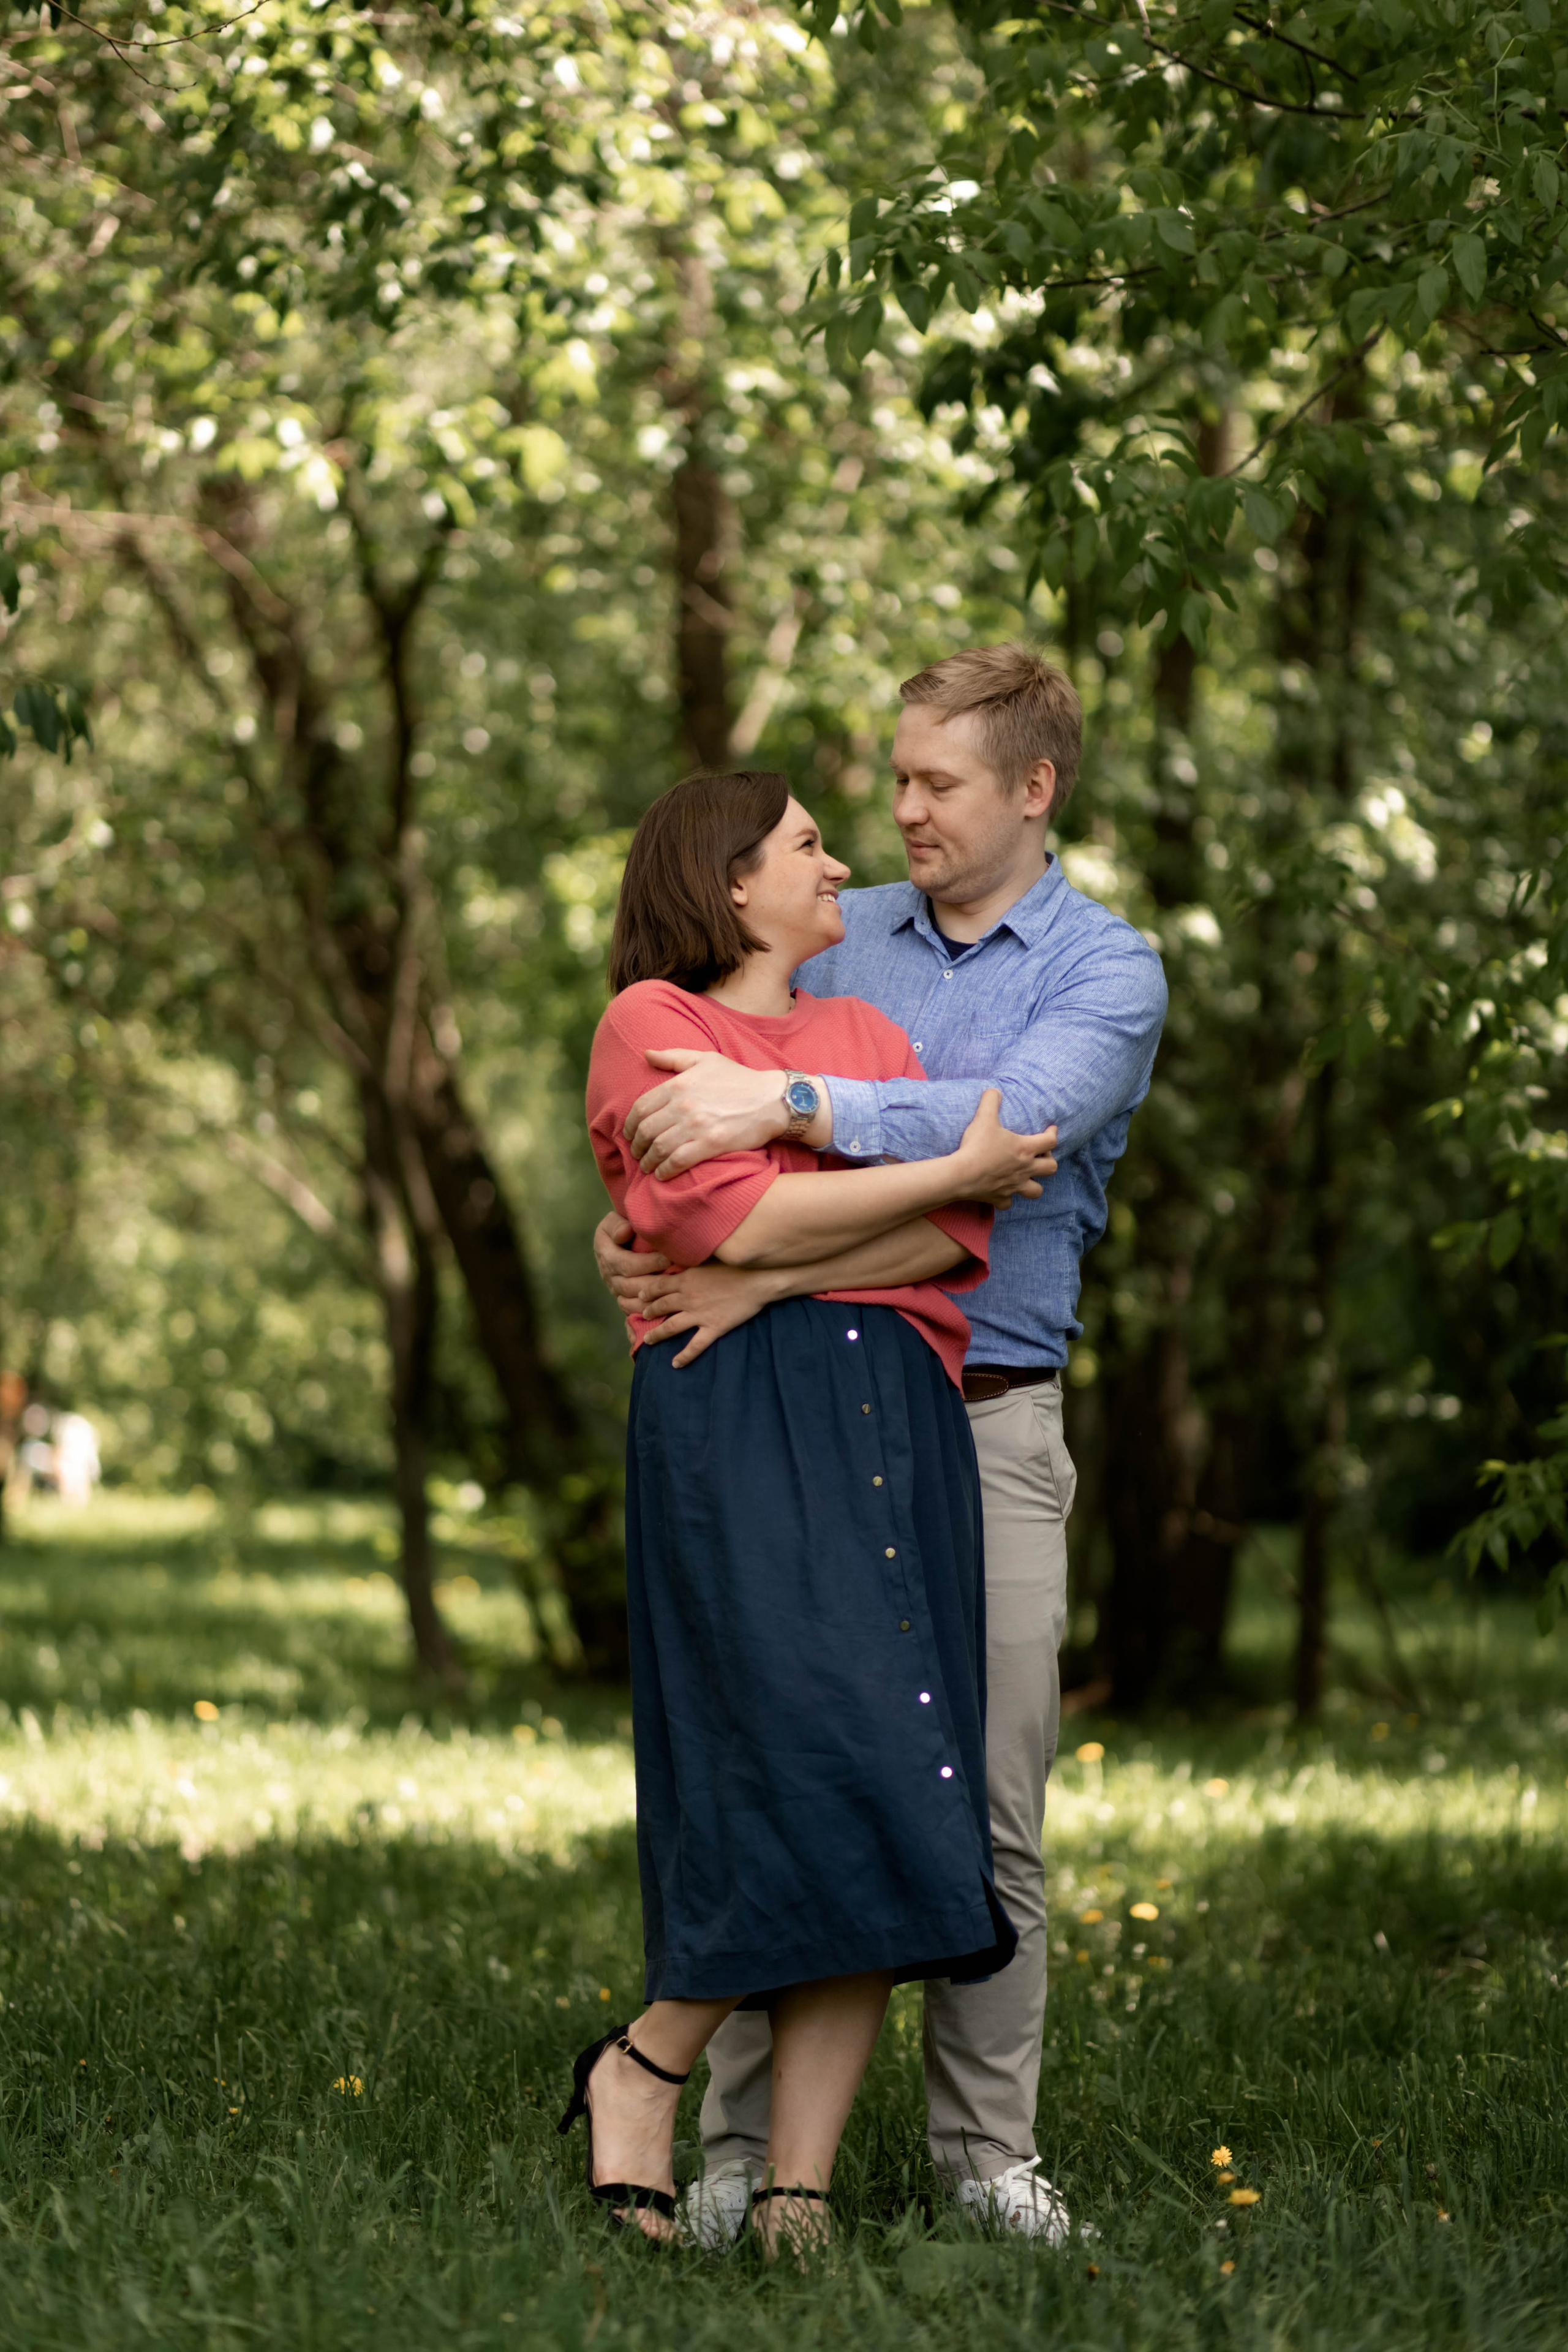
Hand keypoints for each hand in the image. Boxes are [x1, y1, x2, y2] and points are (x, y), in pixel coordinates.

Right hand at [593, 1210, 667, 1306]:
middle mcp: (609, 1275)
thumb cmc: (622, 1226)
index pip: (627, 1263)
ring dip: (652, 1301)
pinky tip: (663, 1312)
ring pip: (632, 1301)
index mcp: (606, 1254)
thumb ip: (617, 1225)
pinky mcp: (623, 1298)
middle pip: (630, 1286)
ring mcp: (615, 1289)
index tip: (668, 1259)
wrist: (618, 1240)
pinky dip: (646, 1314)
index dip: (648, 1263)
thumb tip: (625, 1232)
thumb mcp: (614, 1219)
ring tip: (672, 1296)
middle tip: (676, 1280)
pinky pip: (632, 1311)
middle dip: (654, 1284)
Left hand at [623, 1049, 791, 1177]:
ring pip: (659, 1148)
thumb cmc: (739, 1079)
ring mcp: (696, 1126)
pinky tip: (662, 1174)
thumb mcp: (706, 1059)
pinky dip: (665, 1171)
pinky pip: (677, 1161)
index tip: (629, 1134)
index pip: (641, 1107)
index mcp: (679, 1084)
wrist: (772, 1100)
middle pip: (646, 1130)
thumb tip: (645, 1054)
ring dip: (648, 1161)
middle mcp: (683, 1105)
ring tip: (647, 1167)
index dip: (630, 1125)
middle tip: (637, 1154)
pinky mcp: (710, 1144)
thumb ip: (673, 1057)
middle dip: (637, 1146)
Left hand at [636, 1262, 778, 1366]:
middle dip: (650, 1311)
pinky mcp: (714, 1328)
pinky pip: (695, 1346)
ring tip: (648, 1340)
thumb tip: (682, 1255)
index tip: (640, 1295)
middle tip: (643, 1315)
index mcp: (686, 1279)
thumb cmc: (737, 1264)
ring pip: (671, 1327)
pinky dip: (684, 1356)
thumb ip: (693, 1260)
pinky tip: (675, 1364)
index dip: (648, 1291)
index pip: (659, 1286)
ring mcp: (700, 1314)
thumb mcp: (709, 1257)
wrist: (758, 1278)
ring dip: (658, 1334)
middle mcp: (688, 1297)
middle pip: (662, 1306)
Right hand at [950, 1089, 1058, 1208]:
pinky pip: (1008, 1203)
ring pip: (1036, 1191)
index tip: (1051, 1129)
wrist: (960, 1175)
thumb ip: (991, 1101)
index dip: (1053, 1134)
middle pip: (1051, 1168)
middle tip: (1040, 1155)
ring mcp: (1014, 1186)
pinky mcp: (1000, 1198)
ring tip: (1028, 1177)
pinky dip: (1007, 1199)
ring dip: (1035, 1184)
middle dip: (1049, 1160)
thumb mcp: (983, 1118)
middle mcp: (1024, 1169)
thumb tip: (994, 1090)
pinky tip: (1003, 1193)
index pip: (1050, 1141)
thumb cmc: (975, 1146)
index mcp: (1024, 1149)